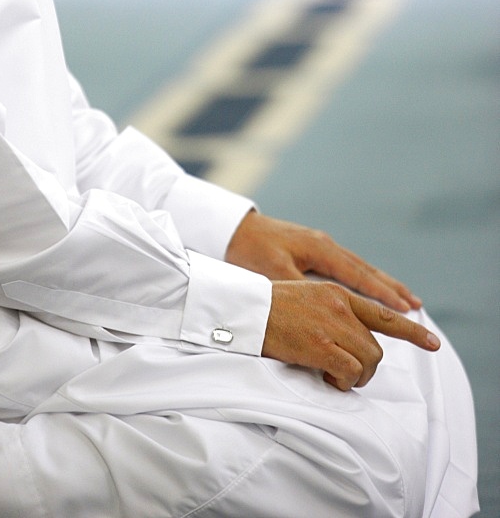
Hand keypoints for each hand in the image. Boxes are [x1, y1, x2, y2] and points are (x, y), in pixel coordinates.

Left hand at [226, 210, 421, 312]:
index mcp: (320, 249)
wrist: (233, 228)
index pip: (360, 275)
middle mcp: (326, 245)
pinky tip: (370, 286)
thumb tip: (325, 311)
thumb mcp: (273, 271)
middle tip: (417, 307)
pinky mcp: (312, 248)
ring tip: (405, 298)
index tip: (407, 310)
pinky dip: (364, 278)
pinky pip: (347, 266)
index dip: (384, 294)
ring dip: (382, 283)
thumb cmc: (249, 250)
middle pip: (367, 269)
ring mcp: (320, 245)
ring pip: (359, 267)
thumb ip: (300, 289)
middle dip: (393, 289)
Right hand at [261, 279, 439, 389]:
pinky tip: (323, 377)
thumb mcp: (306, 298)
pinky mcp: (320, 345)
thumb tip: (352, 341)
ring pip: (367, 362)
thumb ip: (331, 313)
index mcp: (337, 293)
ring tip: (330, 375)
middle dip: (365, 367)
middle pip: (376, 348)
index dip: (411, 331)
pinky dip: (342, 382)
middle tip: (341, 374)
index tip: (433, 343)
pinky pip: (350, 373)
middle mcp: (340, 306)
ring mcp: (331, 325)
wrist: (243, 310)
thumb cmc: (267, 309)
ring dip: (353, 377)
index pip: (383, 313)